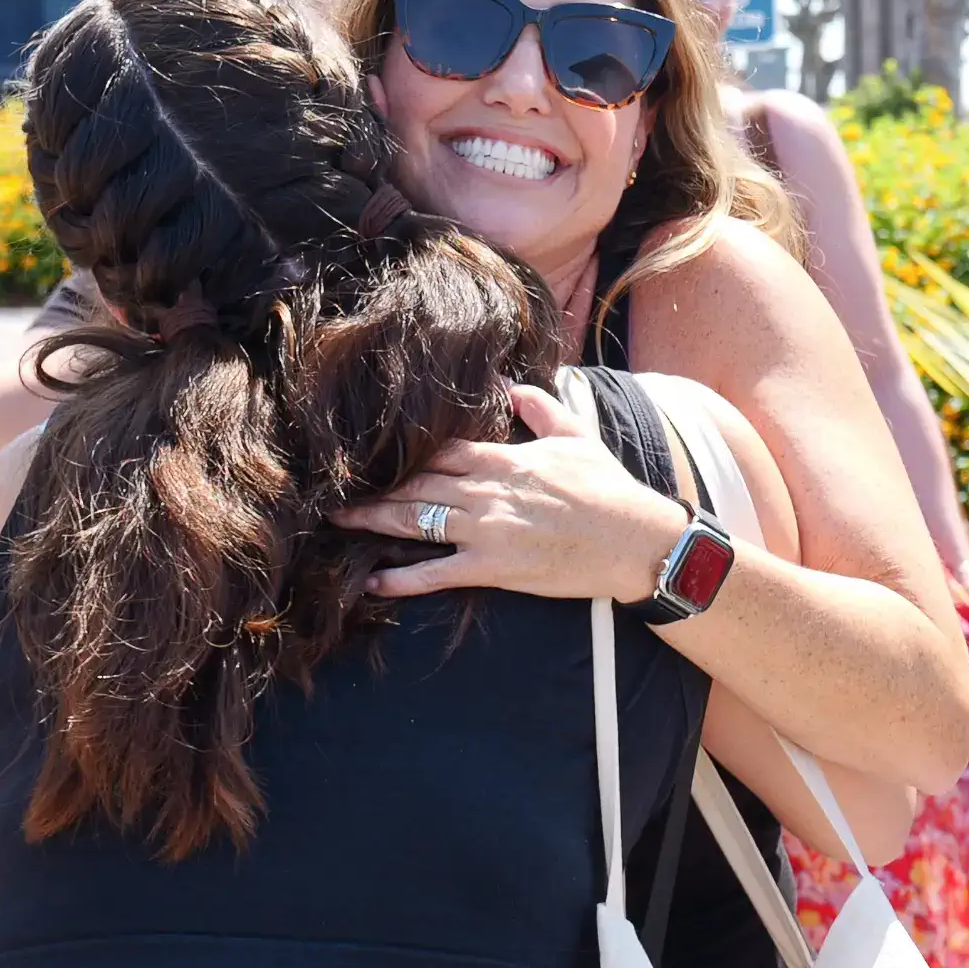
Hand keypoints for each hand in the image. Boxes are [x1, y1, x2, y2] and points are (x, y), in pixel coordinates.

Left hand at [338, 384, 689, 604]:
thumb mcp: (576, 436)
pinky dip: (402, 579)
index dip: (399, 451)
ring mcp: (487, 530)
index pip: (438, 448)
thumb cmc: (609, 489)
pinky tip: (373, 583)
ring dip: (373, 522)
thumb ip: (539, 407)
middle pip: (415, 483)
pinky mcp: (494, 568)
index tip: (368, 453)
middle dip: (372, 487)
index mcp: (503, 458)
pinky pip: (437, 573)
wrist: (635, 540)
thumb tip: (509, 385)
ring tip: (338, 523)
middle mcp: (487, 491)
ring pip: (416, 521)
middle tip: (333, 489)